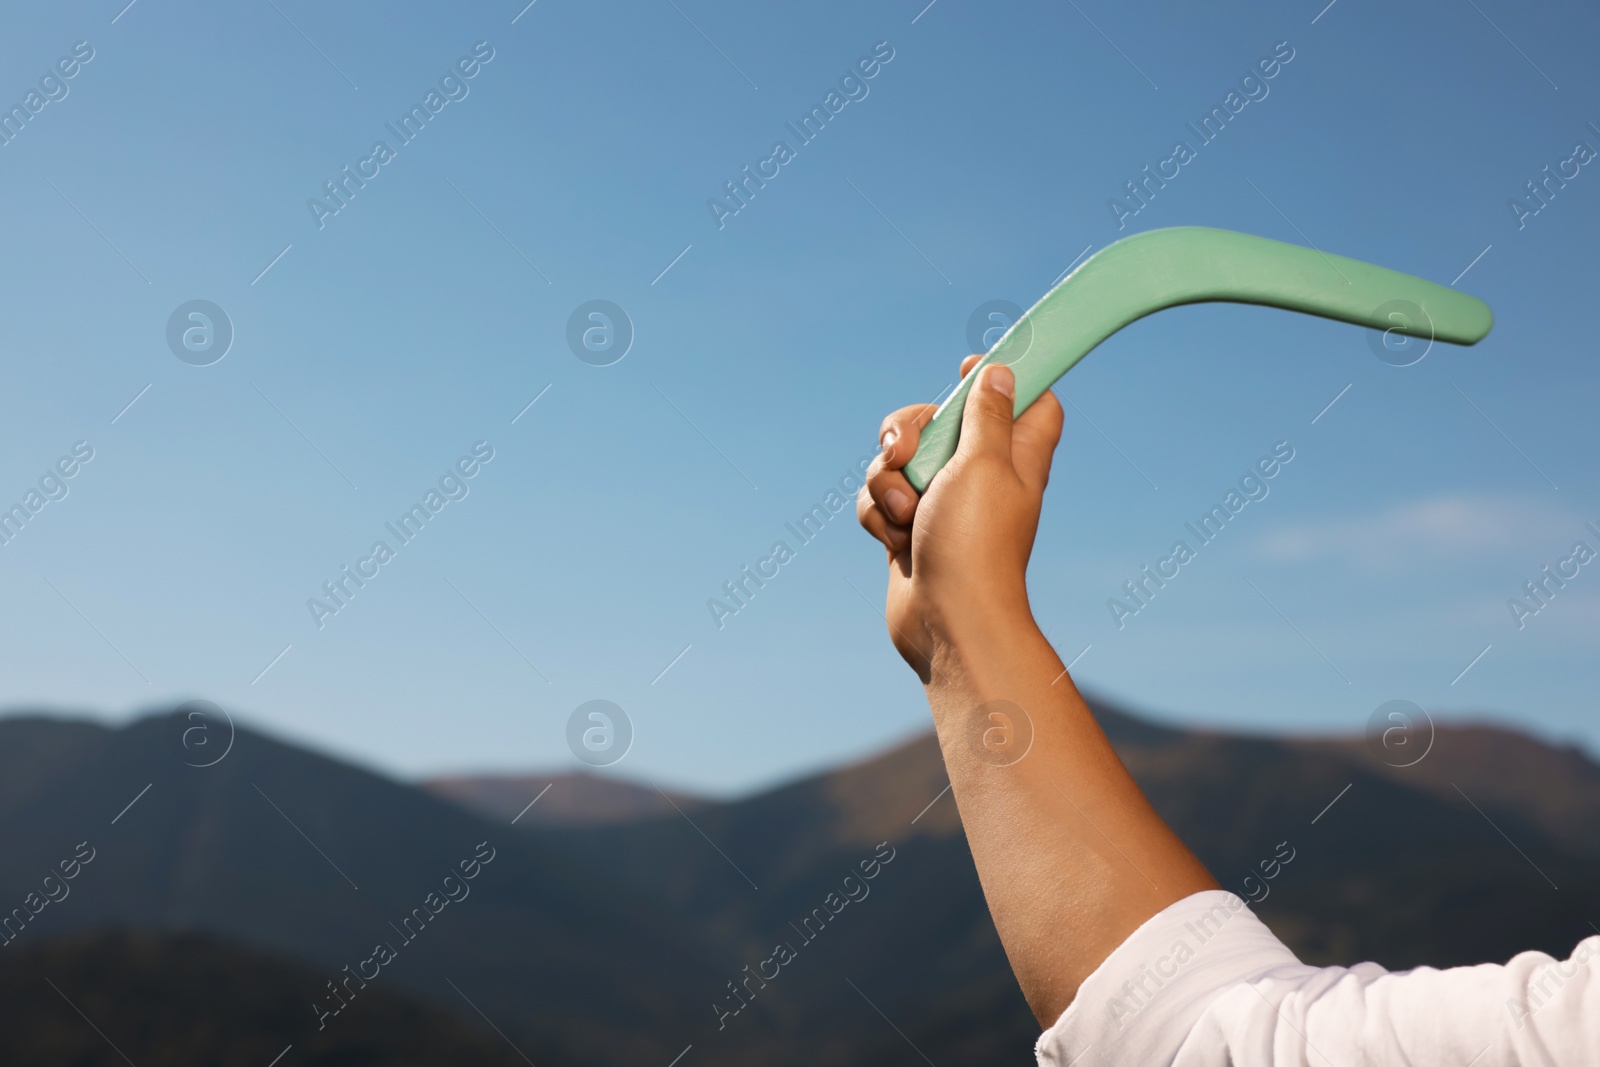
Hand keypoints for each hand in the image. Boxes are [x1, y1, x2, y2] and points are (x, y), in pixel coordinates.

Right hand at [856, 355, 1063, 678]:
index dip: (1000, 377)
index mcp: (1014, 453)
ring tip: (905, 515)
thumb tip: (1001, 373)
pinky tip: (896, 543)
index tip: (966, 368)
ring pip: (897, 461)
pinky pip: (879, 500)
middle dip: (908, 432)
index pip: (1027, 399)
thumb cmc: (975, 542)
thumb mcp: (985, 463)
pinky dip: (880, 516)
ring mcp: (941, 503)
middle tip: (906, 453)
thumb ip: (988, 414)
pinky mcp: (908, 530)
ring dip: (888, 482)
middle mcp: (980, 475)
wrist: (947, 619)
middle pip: (938, 420)